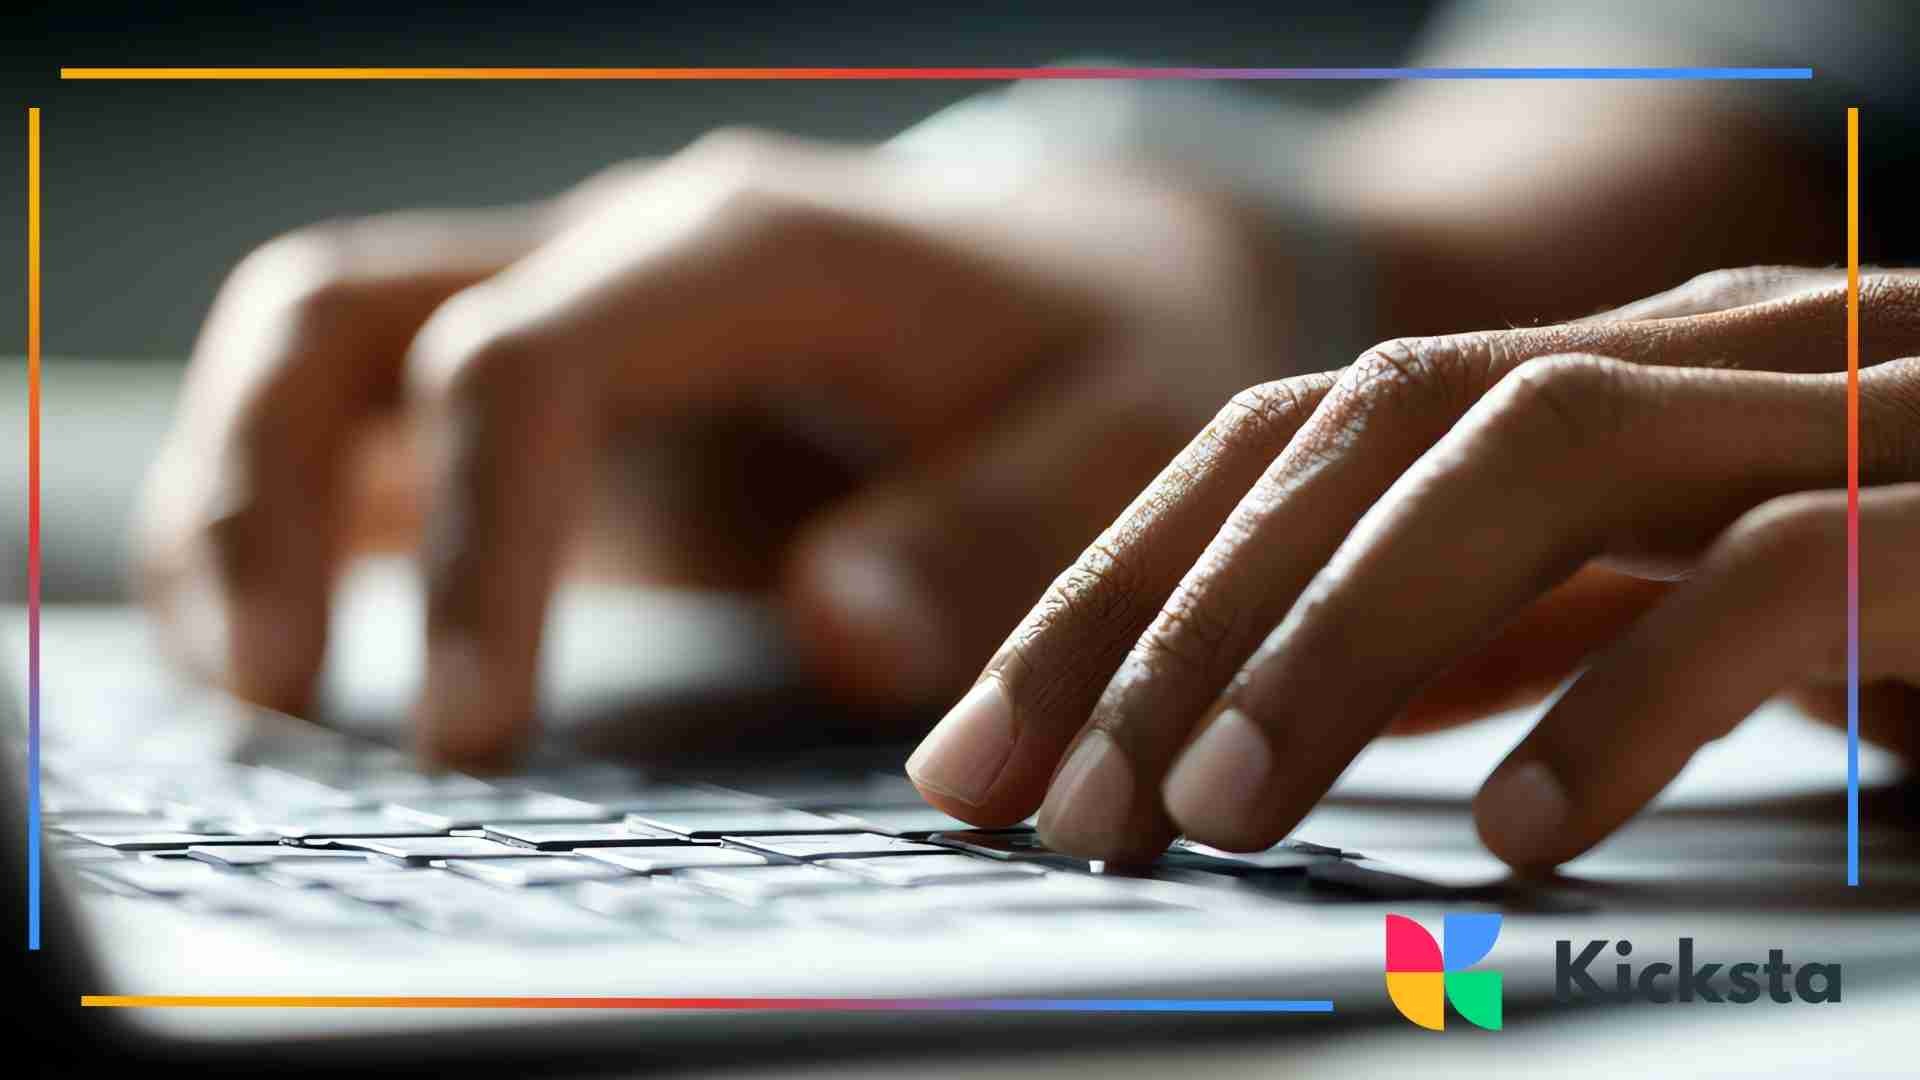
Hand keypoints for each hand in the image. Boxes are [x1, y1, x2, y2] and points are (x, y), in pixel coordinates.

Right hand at [134, 130, 1301, 766]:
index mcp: (750, 251)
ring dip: (239, 498)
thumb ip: (989, 532)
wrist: (1091, 282)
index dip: (478, 549)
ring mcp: (575, 308)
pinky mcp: (560, 382)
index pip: (529, 362)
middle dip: (268, 499)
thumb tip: (834, 630)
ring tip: (255, 693)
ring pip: (317, 344)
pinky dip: (294, 514)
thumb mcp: (1116, 444)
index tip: (475, 739)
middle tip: (283, 707)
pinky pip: (371, 415)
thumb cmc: (1109, 359)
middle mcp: (624, 255)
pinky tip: (291, 646)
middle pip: (348, 316)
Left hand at [906, 267, 1919, 870]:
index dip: (1119, 584)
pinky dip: (1625, 698)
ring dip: (1342, 641)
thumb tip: (1273, 707)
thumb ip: (1487, 624)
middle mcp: (1704, 358)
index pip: (1294, 436)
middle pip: (1367, 424)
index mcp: (1601, 379)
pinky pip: (1786, 572)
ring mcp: (1855, 409)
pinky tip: (1515, 834)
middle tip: (1059, 801)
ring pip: (1536, 458)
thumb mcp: (1648, 612)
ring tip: (1218, 812)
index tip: (988, 749)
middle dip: (1180, 613)